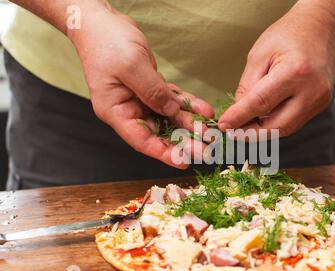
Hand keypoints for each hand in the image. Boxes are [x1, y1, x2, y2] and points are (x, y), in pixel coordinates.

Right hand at [69, 5, 213, 167]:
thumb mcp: (132, 66)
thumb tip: (171, 111)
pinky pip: (172, 99)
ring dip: (189, 123)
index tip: (182, 161)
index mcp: (116, 110)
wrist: (102, 21)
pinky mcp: (150, 87)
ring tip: (209, 130)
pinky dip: (187, 104)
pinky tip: (204, 110)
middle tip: (205, 150)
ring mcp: (140, 99)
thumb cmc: (107, 42)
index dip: (161, 152)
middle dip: (182, 141)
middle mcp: (128, 109)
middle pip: (157, 131)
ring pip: (168, 116)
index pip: (140, 139)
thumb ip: (152, 92)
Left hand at [218, 7, 334, 137]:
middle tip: (233, 131)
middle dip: (251, 132)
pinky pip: (294, 122)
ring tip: (246, 123)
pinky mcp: (321, 104)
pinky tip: (264, 116)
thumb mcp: (259, 54)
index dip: (239, 117)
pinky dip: (276, 122)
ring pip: (285, 128)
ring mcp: (319, 99)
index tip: (224, 125)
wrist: (321, 28)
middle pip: (276, 125)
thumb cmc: (289, 35)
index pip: (261, 103)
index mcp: (295, 71)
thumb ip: (247, 85)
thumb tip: (238, 112)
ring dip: (263, 130)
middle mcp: (311, 90)